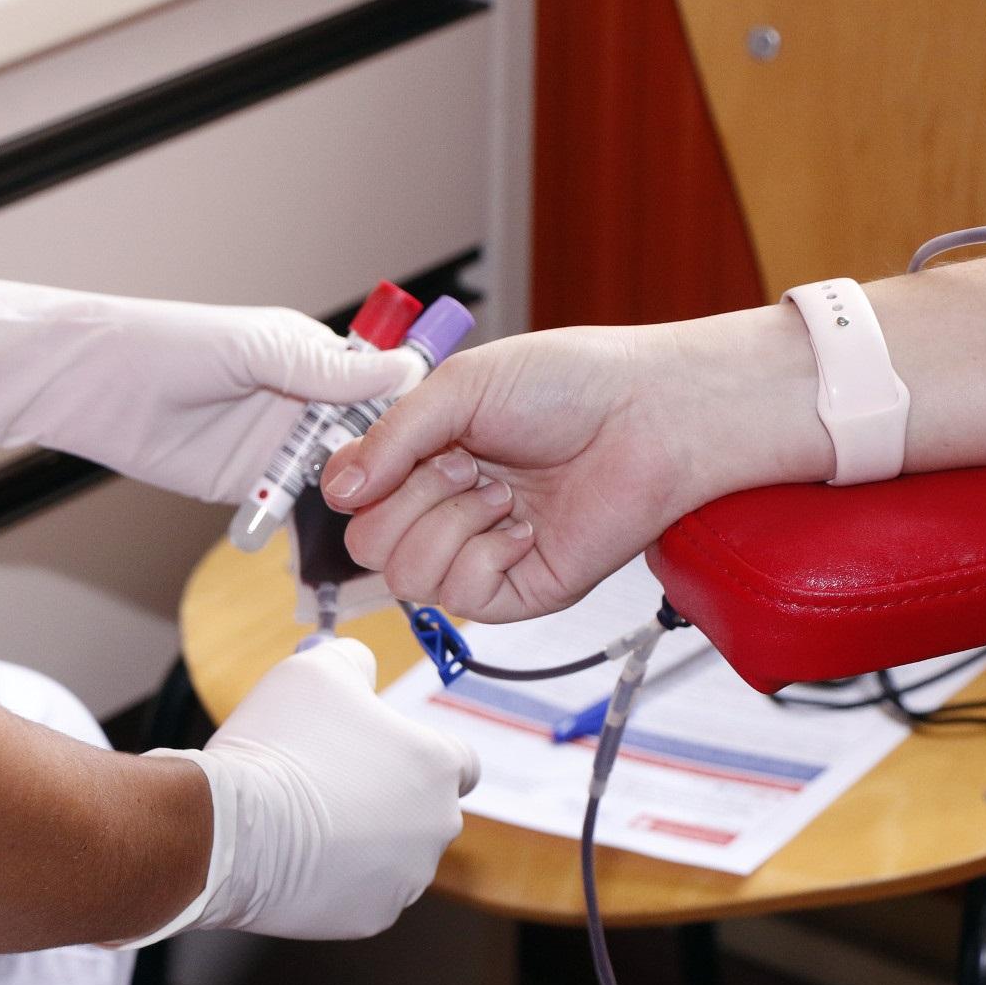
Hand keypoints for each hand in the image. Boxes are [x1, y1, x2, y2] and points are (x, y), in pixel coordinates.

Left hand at [0, 277, 422, 503]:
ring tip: (403, 534)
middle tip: (438, 505)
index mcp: (314, 360)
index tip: (455, 449)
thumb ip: (327, 371)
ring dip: (364, 507)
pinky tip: (348, 553)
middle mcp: (303, 405)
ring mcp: (277, 450)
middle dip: (398, 474)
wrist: (91, 387)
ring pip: (339, 484)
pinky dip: (319, 534)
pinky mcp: (249, 488)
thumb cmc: (167, 344)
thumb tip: (406, 368)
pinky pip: (295, 515)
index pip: (383, 390)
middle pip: (370, 445)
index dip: (416, 420)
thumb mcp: (257, 350)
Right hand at [130, 639, 478, 942]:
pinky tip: (300, 855)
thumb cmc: (278, 744)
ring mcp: (407, 877)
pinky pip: (365, 891)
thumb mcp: (316, 669)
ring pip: (397, 853)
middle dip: (391, 797)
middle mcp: (437, 825)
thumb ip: (353, 661)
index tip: (386, 752)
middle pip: (427, 809)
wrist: (229, 828)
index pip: (462, 762)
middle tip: (334, 780)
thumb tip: (361, 664)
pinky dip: (341, 877)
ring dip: (367, 838)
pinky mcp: (372, 917)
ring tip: (309, 818)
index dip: (422, 753)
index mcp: (438, 765)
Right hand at [321, 310, 833, 620]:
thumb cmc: (568, 385)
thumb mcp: (459, 388)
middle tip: (467, 463)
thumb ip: (390, 438)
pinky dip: (485, 557)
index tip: (393, 455)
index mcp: (429, 459)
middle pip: (368, 547)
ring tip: (500, 492)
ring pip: (407, 580)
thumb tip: (338, 492)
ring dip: (447, 526)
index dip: (356, 485)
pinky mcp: (525, 589)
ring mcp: (485, 553)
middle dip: (409, 500)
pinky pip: (464, 599)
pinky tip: (523, 526)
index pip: (351, 500)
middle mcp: (449, 510)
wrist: (647, 413)